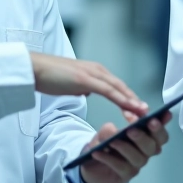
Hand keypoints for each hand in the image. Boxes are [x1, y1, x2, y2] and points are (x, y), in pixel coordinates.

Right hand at [29, 52, 147, 116]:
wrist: (34, 69)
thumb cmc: (49, 77)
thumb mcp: (70, 83)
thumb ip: (82, 86)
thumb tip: (88, 92)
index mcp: (94, 71)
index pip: (116, 85)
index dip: (128, 97)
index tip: (139, 108)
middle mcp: (97, 70)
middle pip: (121, 86)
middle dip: (135, 100)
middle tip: (148, 113)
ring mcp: (92, 73)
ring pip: (118, 88)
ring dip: (132, 100)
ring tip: (144, 112)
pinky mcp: (86, 79)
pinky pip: (108, 91)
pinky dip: (121, 99)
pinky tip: (129, 107)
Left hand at [79, 111, 172, 182]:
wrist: (92, 165)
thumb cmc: (106, 143)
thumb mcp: (106, 131)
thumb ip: (112, 127)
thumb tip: (119, 127)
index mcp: (147, 138)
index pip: (160, 134)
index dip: (162, 125)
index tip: (159, 116)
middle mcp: (146, 152)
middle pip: (153, 146)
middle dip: (143, 137)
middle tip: (131, 129)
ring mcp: (136, 165)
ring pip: (138, 158)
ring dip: (126, 148)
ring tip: (113, 141)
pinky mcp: (125, 176)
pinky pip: (121, 167)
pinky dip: (109, 159)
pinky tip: (97, 152)